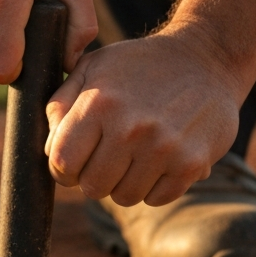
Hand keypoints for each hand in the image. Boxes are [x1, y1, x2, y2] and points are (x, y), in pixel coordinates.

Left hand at [45, 28, 245, 205]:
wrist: (206, 58)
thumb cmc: (139, 65)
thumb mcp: (93, 68)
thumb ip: (61, 104)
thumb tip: (49, 150)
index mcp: (100, 104)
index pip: (62, 162)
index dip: (63, 168)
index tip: (74, 161)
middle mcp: (130, 128)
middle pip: (92, 187)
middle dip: (94, 177)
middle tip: (108, 157)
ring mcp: (163, 148)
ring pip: (124, 197)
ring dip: (124, 183)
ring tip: (135, 156)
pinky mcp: (191, 163)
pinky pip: (156, 198)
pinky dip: (154, 186)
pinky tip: (159, 160)